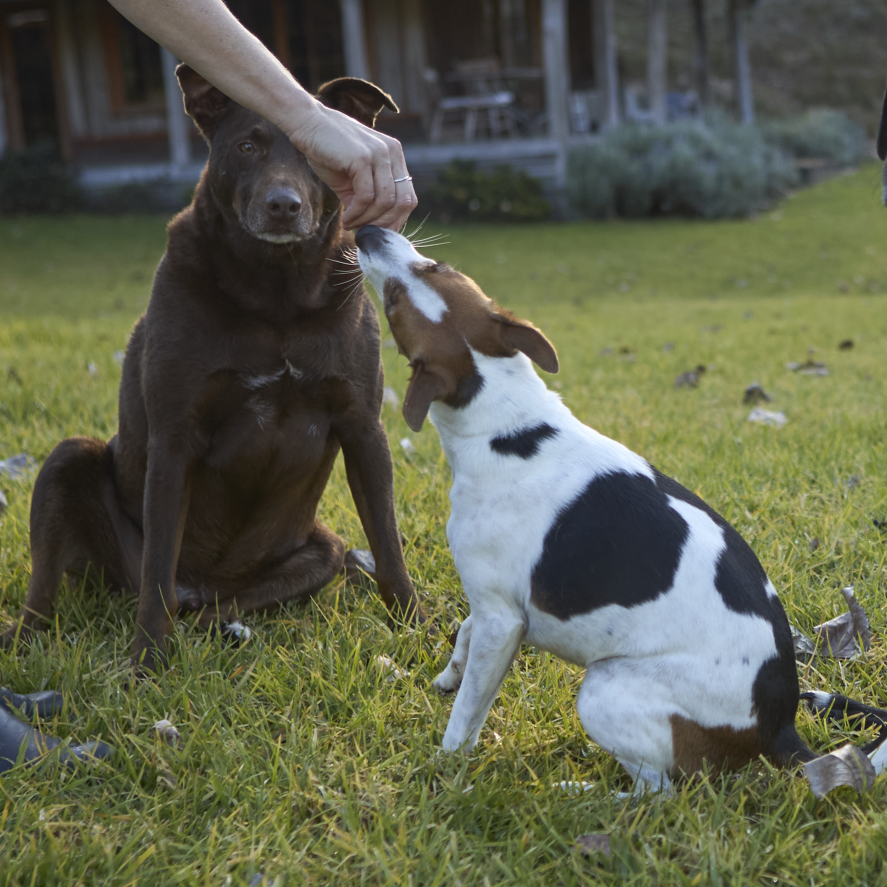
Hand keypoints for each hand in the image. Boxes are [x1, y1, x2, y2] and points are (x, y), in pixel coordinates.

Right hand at [287, 103, 416, 230]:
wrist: (307, 124)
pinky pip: (366, 197)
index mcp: (394, 156)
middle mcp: (391, 153)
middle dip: (384, 224)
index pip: (408, 196)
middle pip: (402, 201)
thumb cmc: (328, 151)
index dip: (396, 219)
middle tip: (366, 232)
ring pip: (385, 201)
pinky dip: (357, 213)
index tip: (378, 231)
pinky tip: (347, 218)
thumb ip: (368, 199)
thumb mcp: (353, 179)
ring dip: (368, 220)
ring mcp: (379, 153)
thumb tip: (373, 229)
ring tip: (351, 225)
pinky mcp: (362, 158)